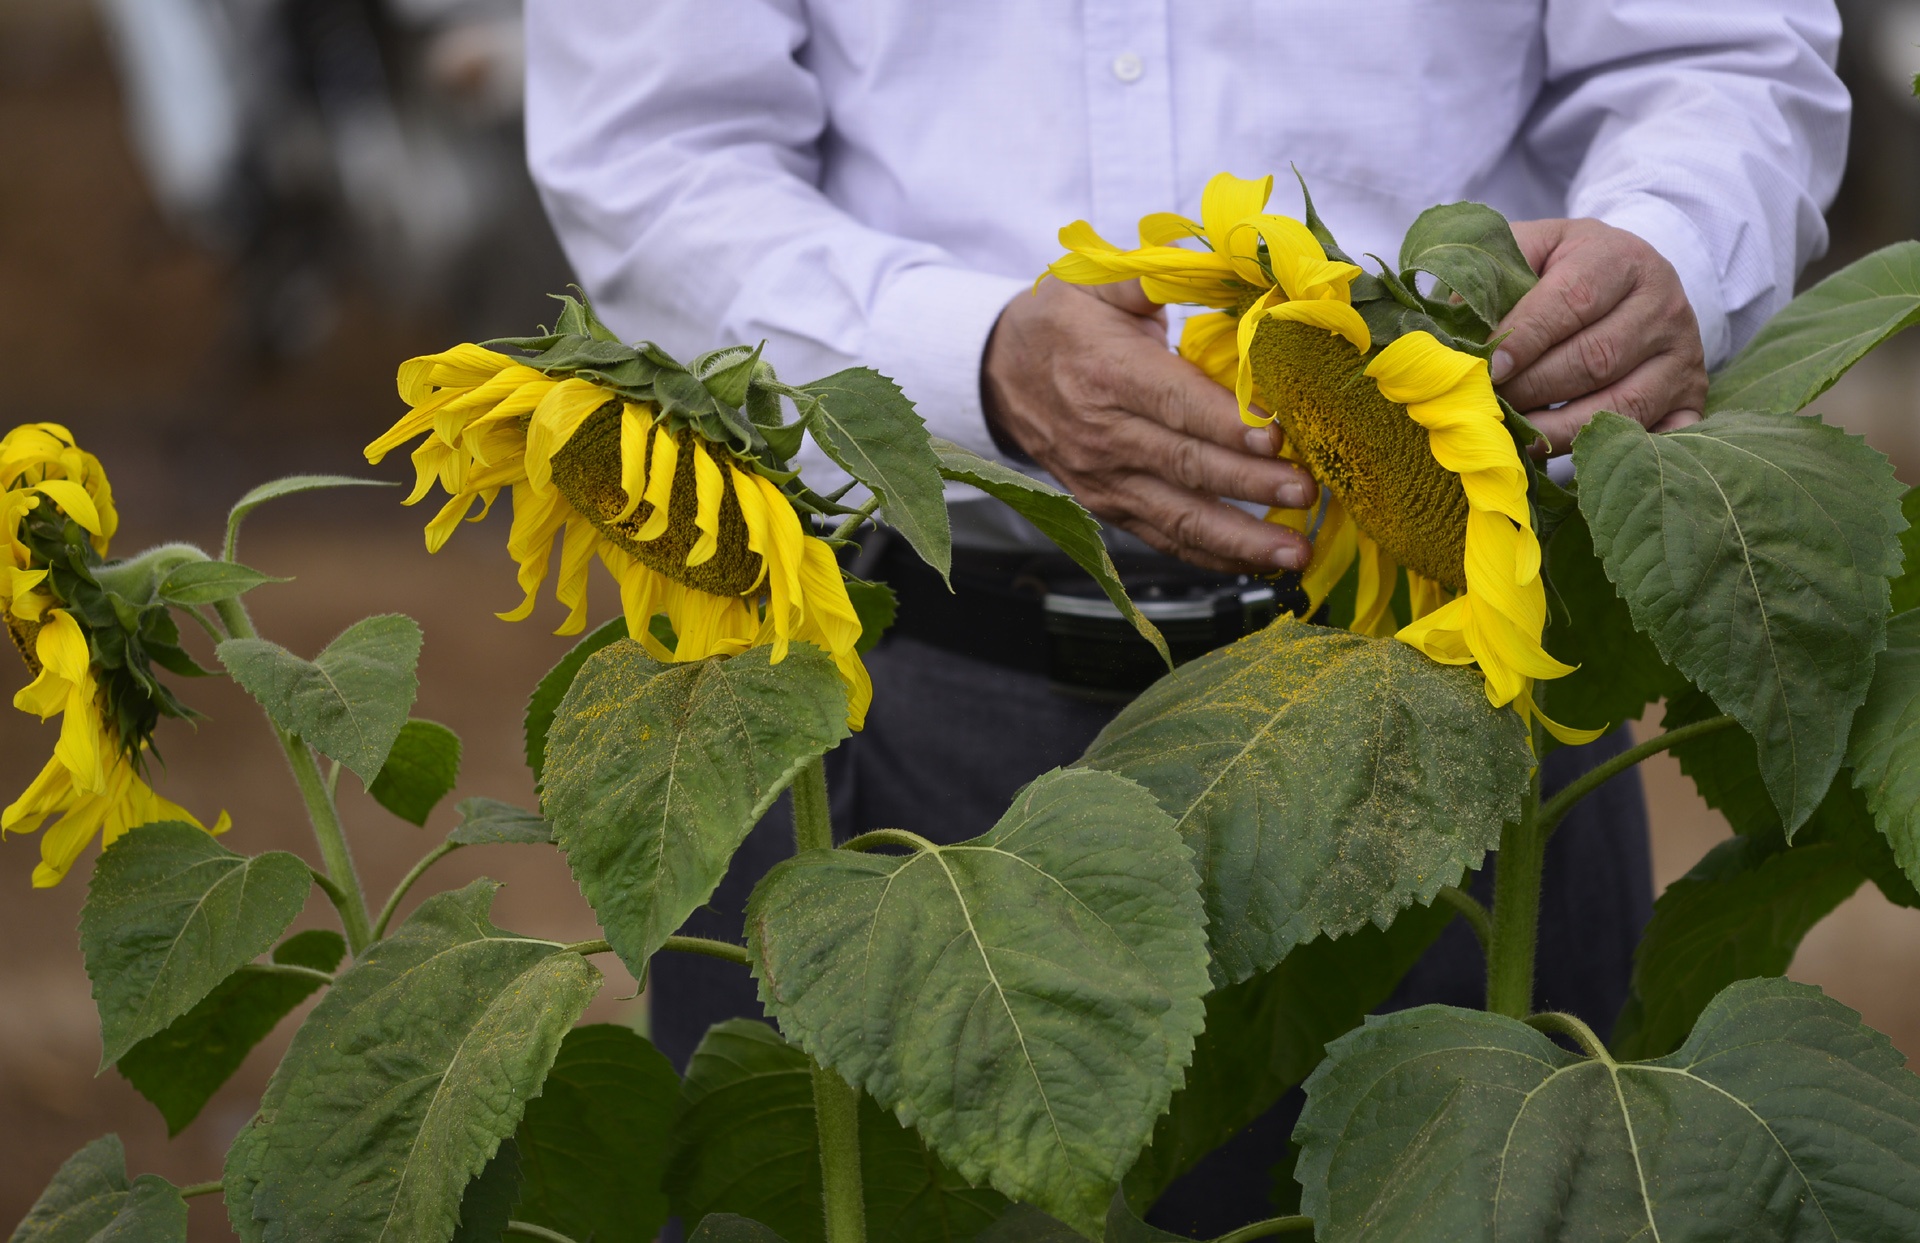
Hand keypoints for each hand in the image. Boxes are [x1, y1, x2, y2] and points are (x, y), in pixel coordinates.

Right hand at [981, 280, 1314, 572]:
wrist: (999, 373)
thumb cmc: (1063, 321)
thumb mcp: (1099, 282)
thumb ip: (1158, 279)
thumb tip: (1228, 264)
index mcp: (1107, 372)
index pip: (1174, 403)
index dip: (1226, 423)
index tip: (1278, 436)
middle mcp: (1103, 434)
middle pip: (1186, 465)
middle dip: (1251, 483)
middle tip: (1307, 490)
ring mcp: (1105, 479)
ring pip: (1178, 516)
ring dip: (1240, 538)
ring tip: (1294, 550)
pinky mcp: (1108, 507)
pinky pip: (1164, 538)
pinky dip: (1212, 556)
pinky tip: (1257, 562)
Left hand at [1493, 218, 1707, 452]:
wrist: (1629, 278)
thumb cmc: (1562, 268)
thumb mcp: (1529, 250)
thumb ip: (1491, 276)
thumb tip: (1455, 331)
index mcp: (1621, 257)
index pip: (1573, 300)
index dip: (1526, 337)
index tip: (1488, 367)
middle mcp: (1664, 304)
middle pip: (1595, 358)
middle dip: (1533, 388)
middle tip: (1489, 406)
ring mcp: (1684, 355)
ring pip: (1620, 404)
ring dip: (1557, 429)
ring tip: (1513, 434)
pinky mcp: (1691, 397)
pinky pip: (1656, 437)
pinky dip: (1611, 453)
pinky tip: (1564, 456)